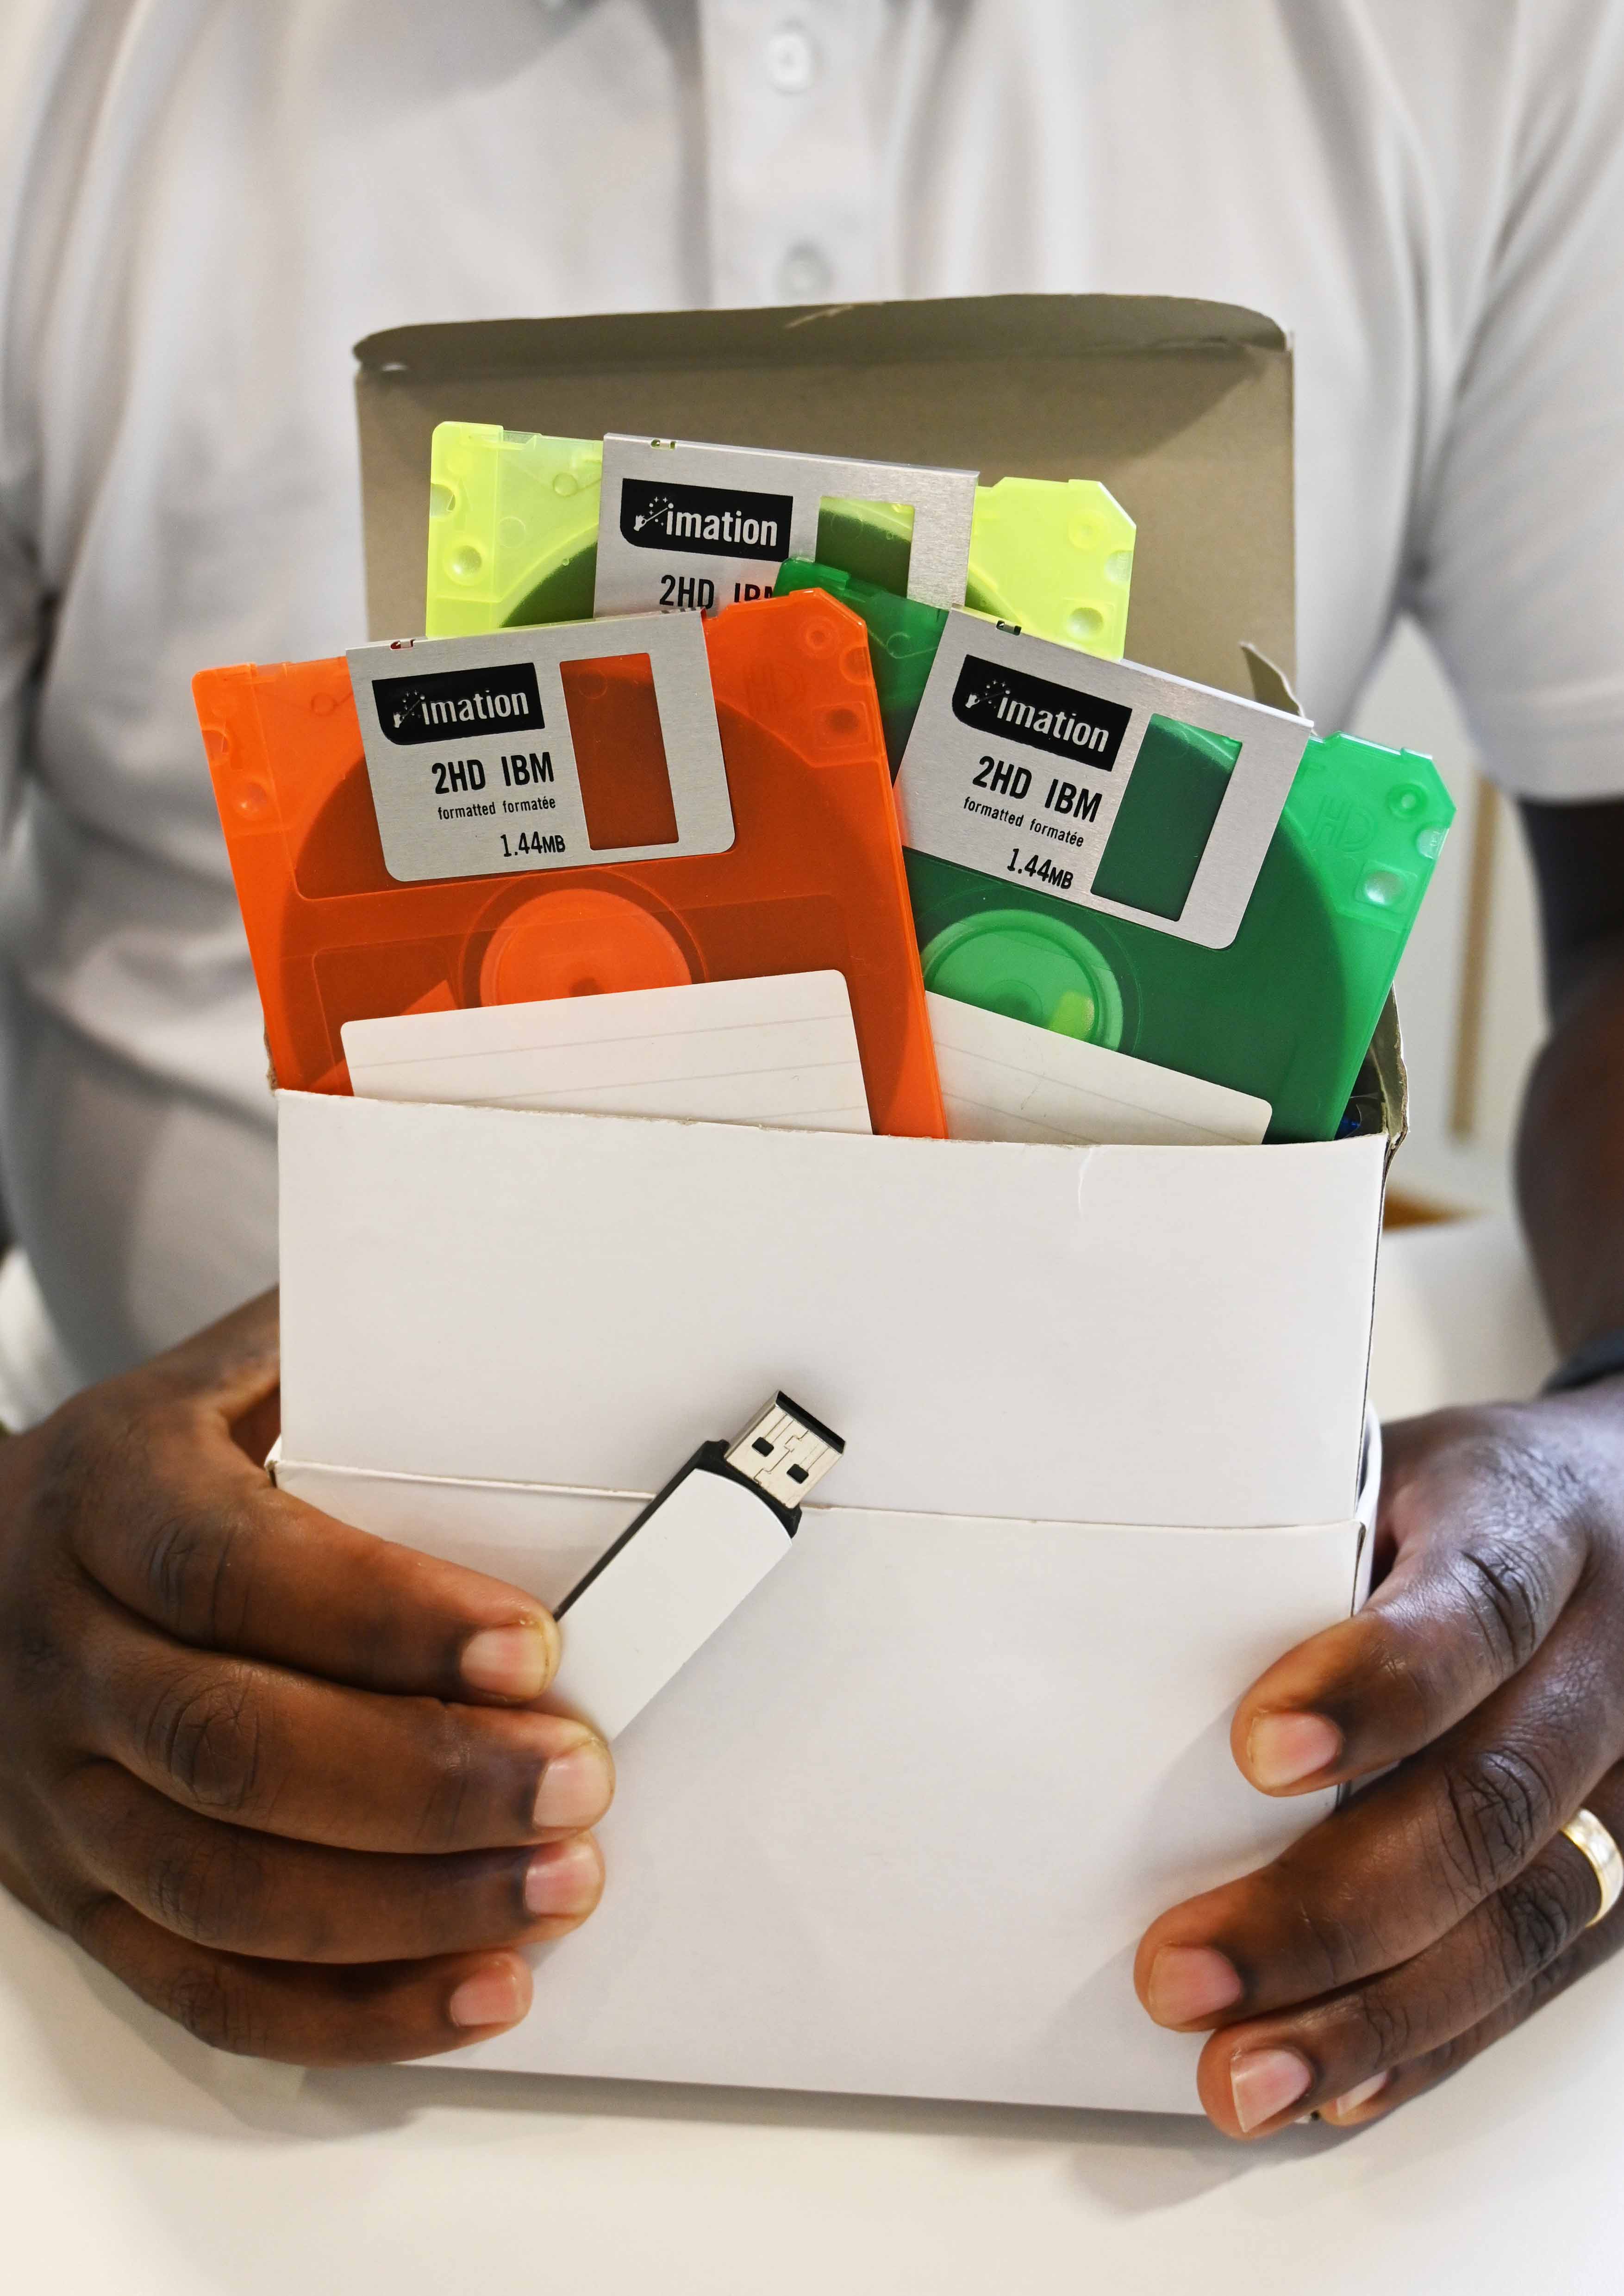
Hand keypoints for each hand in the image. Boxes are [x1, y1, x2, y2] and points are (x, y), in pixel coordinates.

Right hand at [0, 1293, 613, 2063]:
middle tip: (575, 1781)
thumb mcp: (233, 1376)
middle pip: (231, 1745)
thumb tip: (535, 1338)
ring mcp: (56, 1794)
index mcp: (106, 1499)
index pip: (232, 1569)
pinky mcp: (77, 1898)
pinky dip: (348, 2009)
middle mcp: (61, 1653)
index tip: (529, 1647)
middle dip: (424, 1781)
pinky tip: (475, 1991)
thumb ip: (355, 1363)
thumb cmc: (164, 1462)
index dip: (384, 1616)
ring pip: (221, 1886)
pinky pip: (204, 1985)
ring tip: (557, 1888)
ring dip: (407, 1909)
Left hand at [1135, 1388, 1623, 2134]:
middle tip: (1186, 1968)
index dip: (1378, 1685)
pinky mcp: (1620, 1869)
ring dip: (1369, 2013)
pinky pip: (1535, 1974)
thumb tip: (1096, 1613)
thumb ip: (1282, 1537)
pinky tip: (1333, 2086)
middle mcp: (1601, 1664)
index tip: (1256, 1748)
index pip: (1474, 1609)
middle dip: (1331, 1905)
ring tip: (1240, 2073)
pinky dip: (1426, 2043)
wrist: (1622, 1517)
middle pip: (1491, 1800)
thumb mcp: (1380, 1468)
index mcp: (1531, 1530)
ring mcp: (1623, 1781)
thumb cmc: (1454, 1503)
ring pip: (1520, 1917)